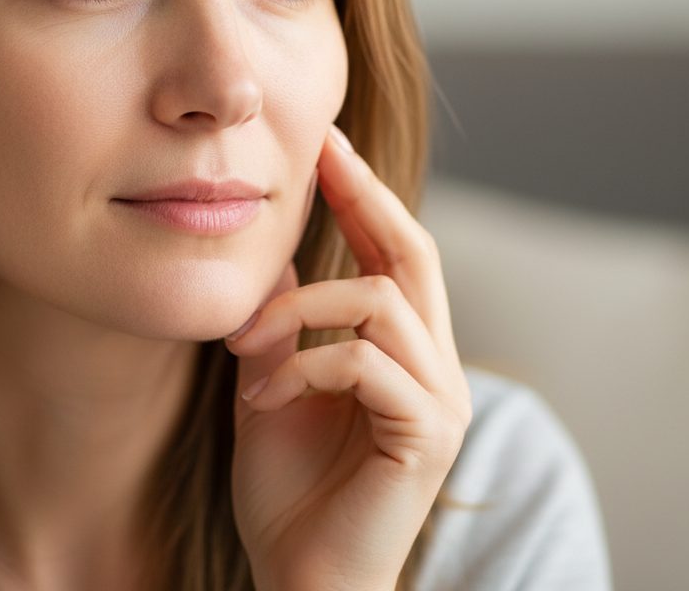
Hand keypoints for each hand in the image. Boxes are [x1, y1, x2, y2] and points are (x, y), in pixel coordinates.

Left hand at [226, 126, 472, 590]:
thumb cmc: (289, 489)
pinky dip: (304, 362)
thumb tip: (275, 253)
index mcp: (403, 350)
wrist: (299, 581)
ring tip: (248, 347)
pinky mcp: (428, 434)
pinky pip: (365, 361)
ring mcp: (440, 398)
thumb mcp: (274, 381)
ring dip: (302, 309)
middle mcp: (435, 365)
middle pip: (411, 253)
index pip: (393, 251)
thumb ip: (283, 321)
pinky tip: (266, 396)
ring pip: (380, 300)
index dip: (364, 193)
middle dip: (363, 195)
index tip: (327, 142)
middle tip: (321, 151)